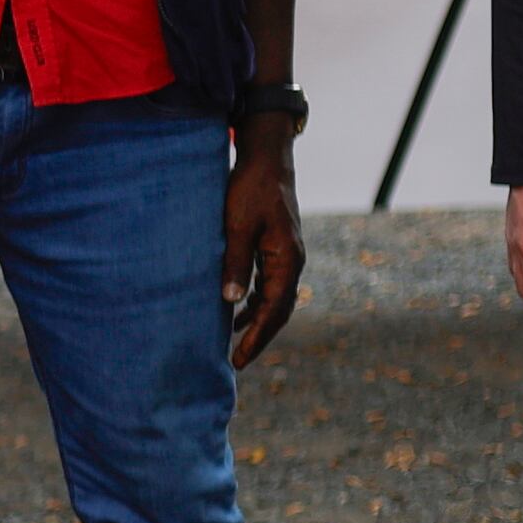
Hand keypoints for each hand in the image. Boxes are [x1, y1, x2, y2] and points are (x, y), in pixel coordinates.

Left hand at [222, 126, 303, 369]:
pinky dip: (254, 302)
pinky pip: (269, 285)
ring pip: (275, 299)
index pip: (275, 310)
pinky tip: (234, 312)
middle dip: (259, 337)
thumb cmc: (250, 190)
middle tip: (237, 362)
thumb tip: (230, 302)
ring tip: (234, 344)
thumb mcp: (237, 227)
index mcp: (287, 260)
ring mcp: (286, 256)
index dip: (257, 338)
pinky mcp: (276, 249)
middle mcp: (292, 261)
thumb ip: (235, 263)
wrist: (265, 160)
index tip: (238, 360)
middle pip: (279, 310)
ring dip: (256, 321)